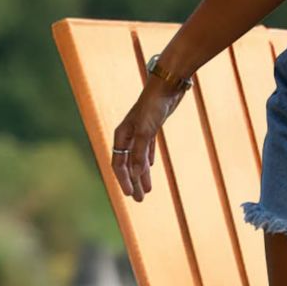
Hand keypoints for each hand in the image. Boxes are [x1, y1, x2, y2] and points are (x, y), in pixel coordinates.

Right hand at [110, 79, 187, 201]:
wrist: (167, 85)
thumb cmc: (154, 106)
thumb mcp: (147, 131)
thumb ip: (140, 153)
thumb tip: (135, 175)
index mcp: (121, 135)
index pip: (119, 163)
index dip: (124, 180)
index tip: (131, 195)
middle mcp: (128, 134)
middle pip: (127, 164)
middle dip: (133, 182)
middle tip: (139, 200)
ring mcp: (140, 131)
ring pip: (138, 158)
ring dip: (142, 174)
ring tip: (147, 190)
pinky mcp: (151, 127)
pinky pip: (146, 148)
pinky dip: (147, 160)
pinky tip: (150, 167)